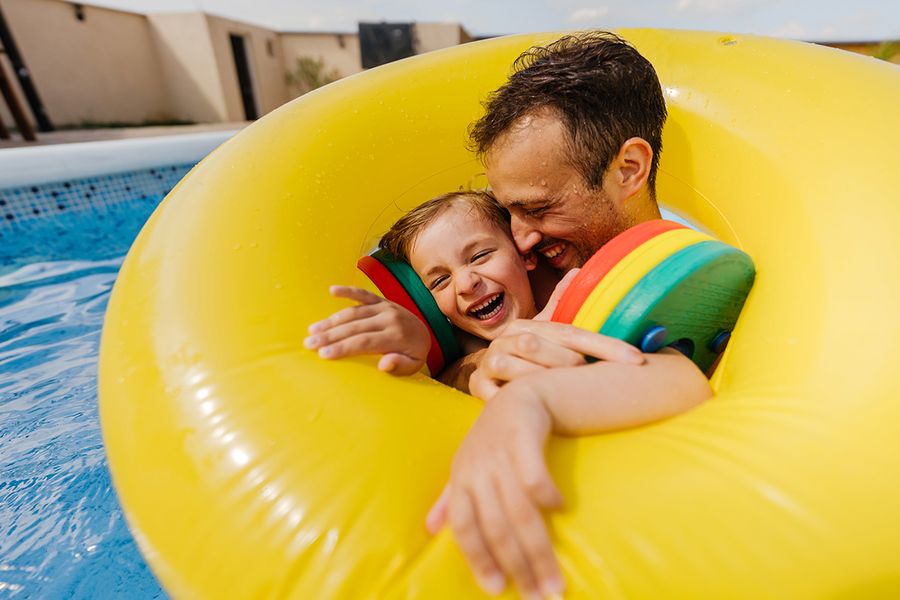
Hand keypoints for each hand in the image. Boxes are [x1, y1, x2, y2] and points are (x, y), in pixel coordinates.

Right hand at [304, 286, 430, 374]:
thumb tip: (384, 365)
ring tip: (312, 330)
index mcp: (397, 336)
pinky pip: (363, 294)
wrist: (425, 333)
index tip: (323, 354)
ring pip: (354, 312)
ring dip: (331, 320)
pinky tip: (332, 290)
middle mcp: (390, 318)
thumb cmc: (413, 354)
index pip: (364, 342)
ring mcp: (385, 307)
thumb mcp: (413, 366)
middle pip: (355, 327)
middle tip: (309, 344)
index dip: (343, 347)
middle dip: (330, 336)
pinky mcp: (381, 300)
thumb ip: (400, 366)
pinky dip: (348, 290)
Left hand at [426, 382, 564, 597]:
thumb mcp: (468, 466)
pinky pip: (532, 471)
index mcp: (462, 480)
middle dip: (519, 566)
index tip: (498, 590)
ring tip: (556, 579)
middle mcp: (478, 469)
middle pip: (497, 526)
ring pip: (519, 509)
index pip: (465, 527)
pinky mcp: (523, 435)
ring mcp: (500, 453)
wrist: (520, 396)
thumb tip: (430, 529)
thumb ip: (452, 499)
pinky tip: (561, 510)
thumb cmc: (493, 439)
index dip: (479, 559)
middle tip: (541, 597)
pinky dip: (545, 492)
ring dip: (539, 548)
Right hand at [469, 321, 643, 400]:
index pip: (571, 332)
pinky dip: (519, 402)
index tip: (636, 359)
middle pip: (539, 345)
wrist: (487, 374)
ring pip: (517, 368)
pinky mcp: (478, 387)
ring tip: (563, 395)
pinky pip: (499, 395)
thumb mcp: (545, 333)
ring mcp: (490, 362)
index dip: (605, 345)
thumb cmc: (527, 357)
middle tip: (590, 380)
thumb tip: (578, 272)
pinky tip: (538, 412)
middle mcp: (506, 339)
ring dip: (545, 382)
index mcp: (528, 325)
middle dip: (569, 363)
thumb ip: (562, 305)